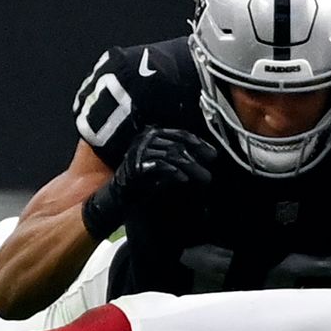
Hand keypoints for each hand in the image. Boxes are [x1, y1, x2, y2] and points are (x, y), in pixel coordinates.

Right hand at [82, 128, 216, 236]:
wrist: (118, 196)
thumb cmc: (143, 181)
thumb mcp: (162, 164)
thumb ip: (177, 157)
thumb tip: (202, 156)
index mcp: (152, 135)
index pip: (179, 134)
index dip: (198, 143)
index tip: (212, 154)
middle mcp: (145, 140)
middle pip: (178, 144)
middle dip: (197, 157)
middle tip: (210, 168)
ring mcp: (140, 152)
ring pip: (171, 154)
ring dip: (190, 167)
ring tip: (203, 177)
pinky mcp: (136, 166)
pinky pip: (159, 166)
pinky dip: (173, 172)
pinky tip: (184, 180)